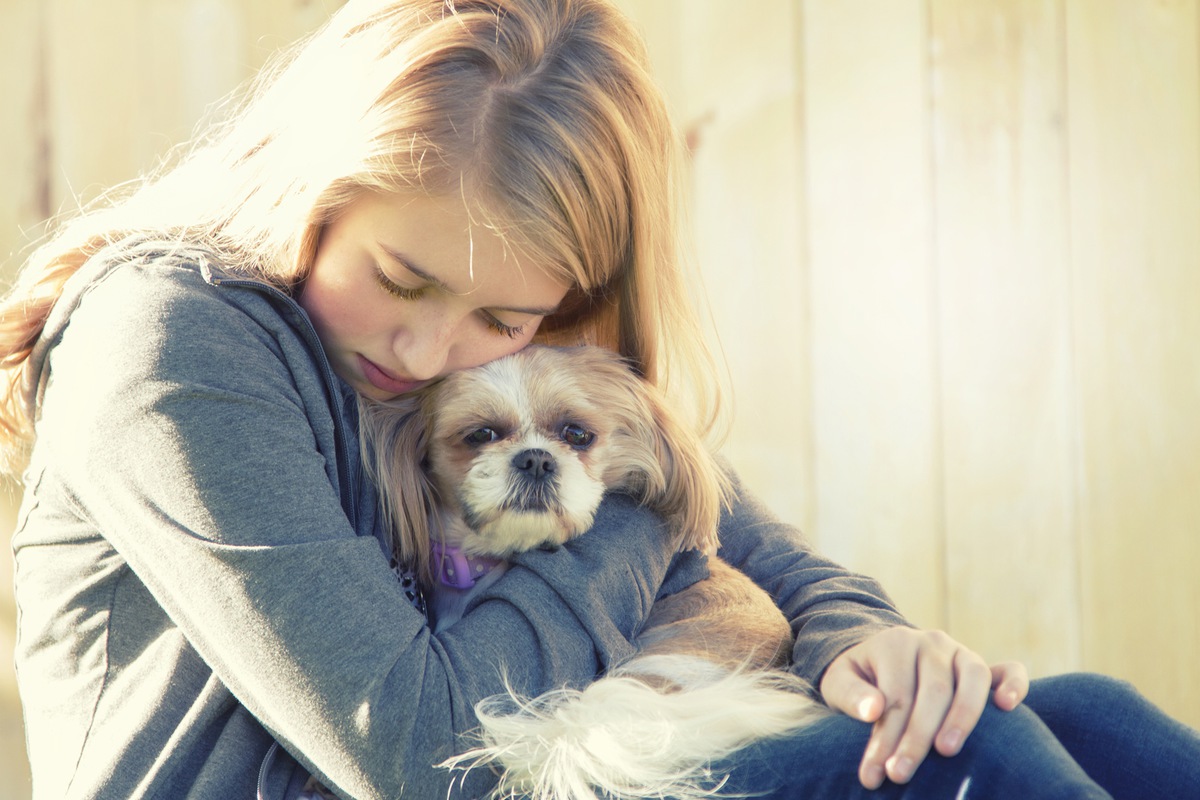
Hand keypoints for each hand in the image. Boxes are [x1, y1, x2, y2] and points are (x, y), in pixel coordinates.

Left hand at [818, 626, 1027, 788]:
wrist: (878, 659)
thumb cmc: (860, 680)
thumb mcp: (839, 682)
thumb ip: (850, 695)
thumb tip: (872, 711)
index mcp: (895, 643)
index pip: (895, 696)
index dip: (886, 737)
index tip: (876, 773)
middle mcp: (931, 642)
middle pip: (932, 692)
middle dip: (917, 738)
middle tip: (901, 774)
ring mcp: (960, 652)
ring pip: (971, 679)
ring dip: (962, 717)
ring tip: (947, 751)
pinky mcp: (983, 666)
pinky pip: (1008, 670)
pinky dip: (1014, 684)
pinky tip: (1008, 706)